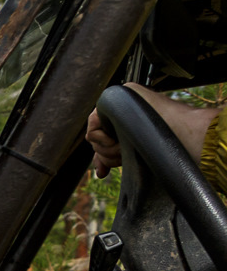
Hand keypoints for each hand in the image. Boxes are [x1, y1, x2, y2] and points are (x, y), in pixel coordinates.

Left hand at [86, 81, 219, 178]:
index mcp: (126, 124)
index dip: (102, 159)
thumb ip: (115, 156)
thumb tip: (99, 172)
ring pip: (93, 137)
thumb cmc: (167, 144)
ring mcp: (116, 104)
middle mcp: (120, 113)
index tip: (103, 173)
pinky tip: (118, 139)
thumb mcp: (134, 153)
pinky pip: (92, 124)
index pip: (103, 142)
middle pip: (96, 142)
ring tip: (125, 149)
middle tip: (123, 155)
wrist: (179, 131)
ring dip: (107, 150)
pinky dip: (102, 139)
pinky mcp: (114, 97)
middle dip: (108, 156)